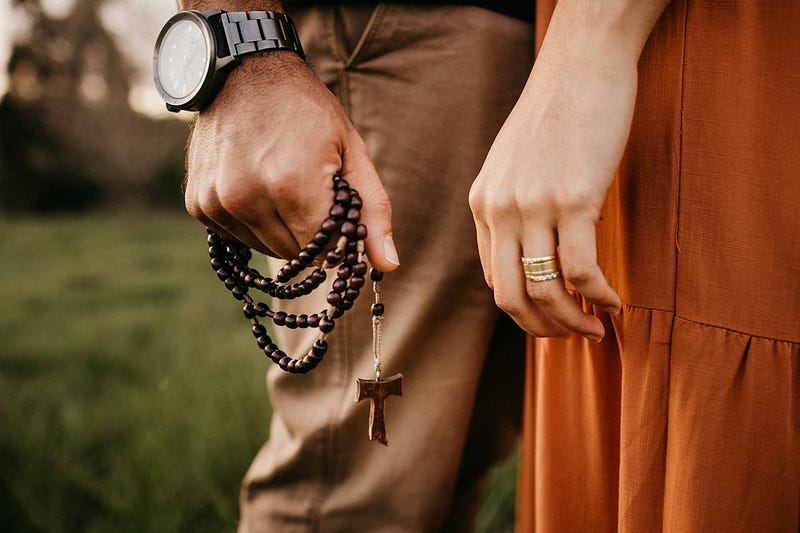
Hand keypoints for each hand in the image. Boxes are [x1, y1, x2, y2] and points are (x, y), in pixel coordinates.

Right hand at [184, 52, 399, 271]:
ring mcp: (216, 202)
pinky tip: (257, 186)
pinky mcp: (198, 204)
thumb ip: (372, 210)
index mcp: (290, 183)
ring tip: (283, 185)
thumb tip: (388, 266)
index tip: (342, 219)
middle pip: (295, 254)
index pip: (325, 251)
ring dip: (282, 231)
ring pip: (266, 249)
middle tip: (312, 194)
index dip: (339, 241)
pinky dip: (255, 222)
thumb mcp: (351, 151)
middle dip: (311, 235)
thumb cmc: (306, 110)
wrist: (243, 71)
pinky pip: (238, 237)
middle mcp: (246, 197)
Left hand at [469, 29, 638, 340]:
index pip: (492, 278)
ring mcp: (533, 205)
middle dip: (541, 330)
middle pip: (509, 297)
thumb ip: (514, 207)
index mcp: (482, 203)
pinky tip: (617, 303)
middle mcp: (499, 209)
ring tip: (598, 330)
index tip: (551, 318)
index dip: (522, 309)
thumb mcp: (515, 164)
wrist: (581, 65)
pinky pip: (581, 271)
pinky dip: (599, 297)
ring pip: (544, 291)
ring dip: (573, 323)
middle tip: (571, 338)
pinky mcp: (573, 198)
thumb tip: (534, 254)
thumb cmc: (556, 114)